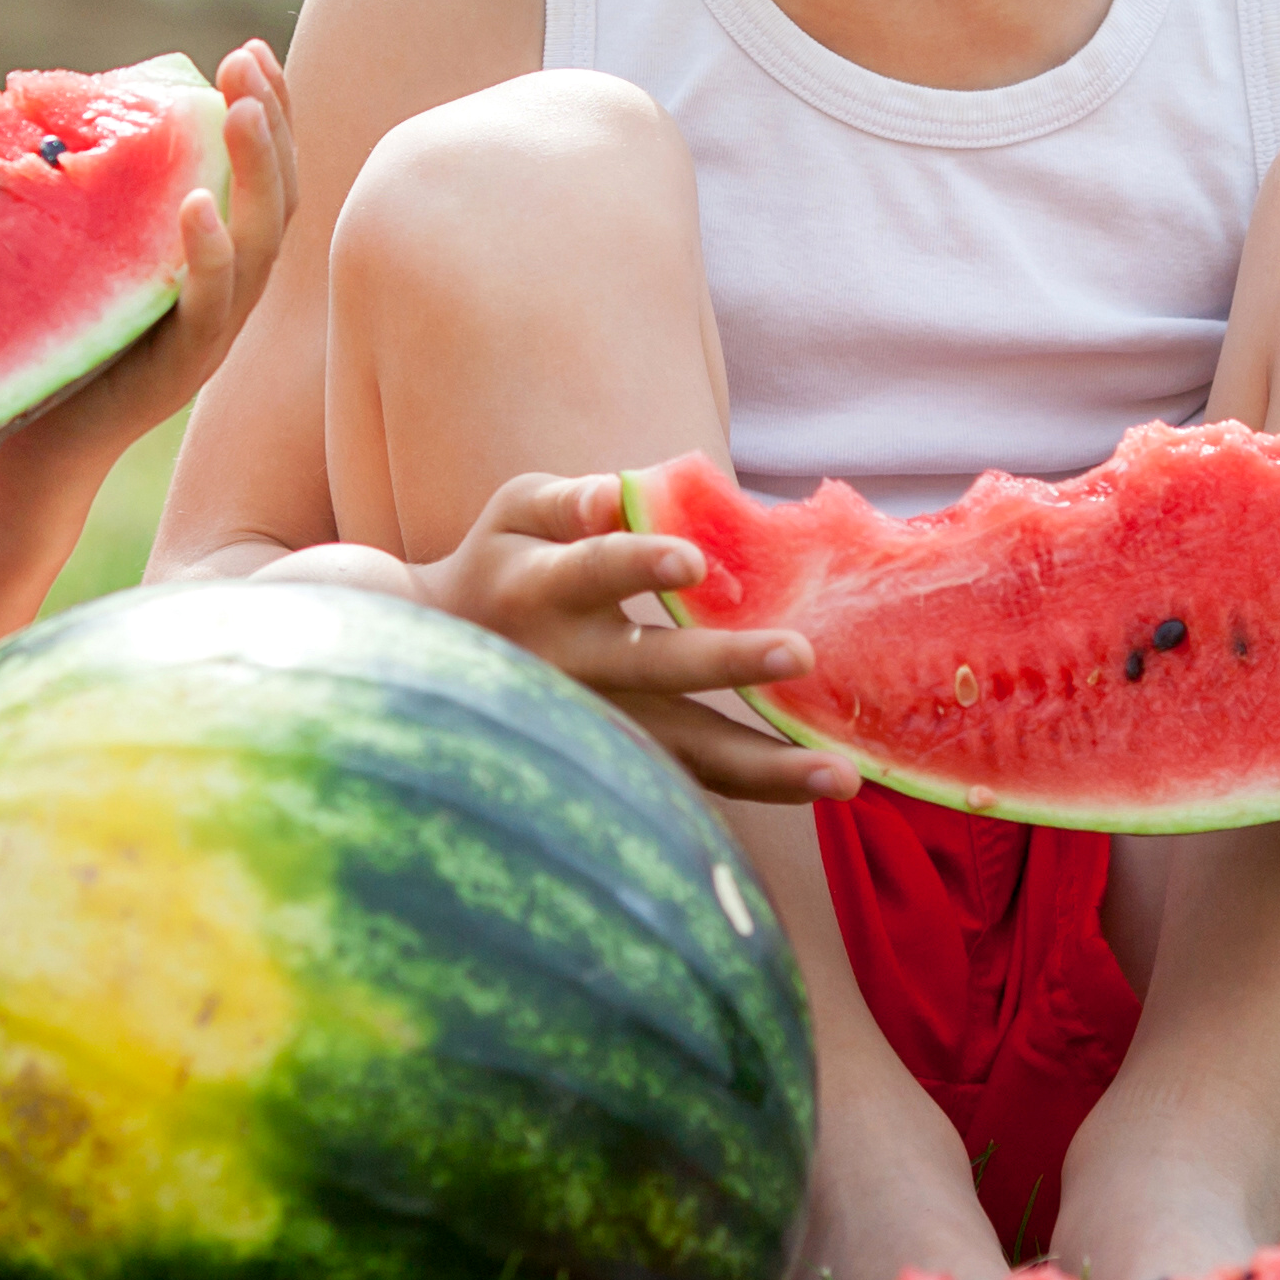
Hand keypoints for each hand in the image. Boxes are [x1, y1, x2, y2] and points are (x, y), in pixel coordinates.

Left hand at [1, 44, 296, 478]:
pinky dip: (210, 255)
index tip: (253, 50)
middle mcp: (232, 296)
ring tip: (243, 111)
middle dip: (274, 125)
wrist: (36, 446)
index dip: (273, 113)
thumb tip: (89, 103)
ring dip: (257, 172)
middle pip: (282, 201)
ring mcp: (214, 334)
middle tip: (249, 61)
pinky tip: (196, 206)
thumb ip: (112, 192)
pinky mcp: (181, 368)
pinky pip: (210, 308)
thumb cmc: (61, 338)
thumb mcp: (95, 248)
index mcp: (220, 263)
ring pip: (261, 247)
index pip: (268, 178)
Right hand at [257, 470, 857, 805]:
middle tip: (798, 653)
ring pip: (682, 753)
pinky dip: (753, 788)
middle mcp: (570, 668)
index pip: (591, 572)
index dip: (637, 563)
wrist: (438, 658)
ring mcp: (596, 727)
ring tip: (841, 775)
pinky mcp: (618, 764)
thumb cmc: (499, 563)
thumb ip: (573, 498)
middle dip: (725, 663)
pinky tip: (819, 783)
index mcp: (540, 591)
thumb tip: (624, 491)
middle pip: (653, 672)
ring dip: (764, 767)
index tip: (692, 559)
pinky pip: (689, 784)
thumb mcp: (518, 511)